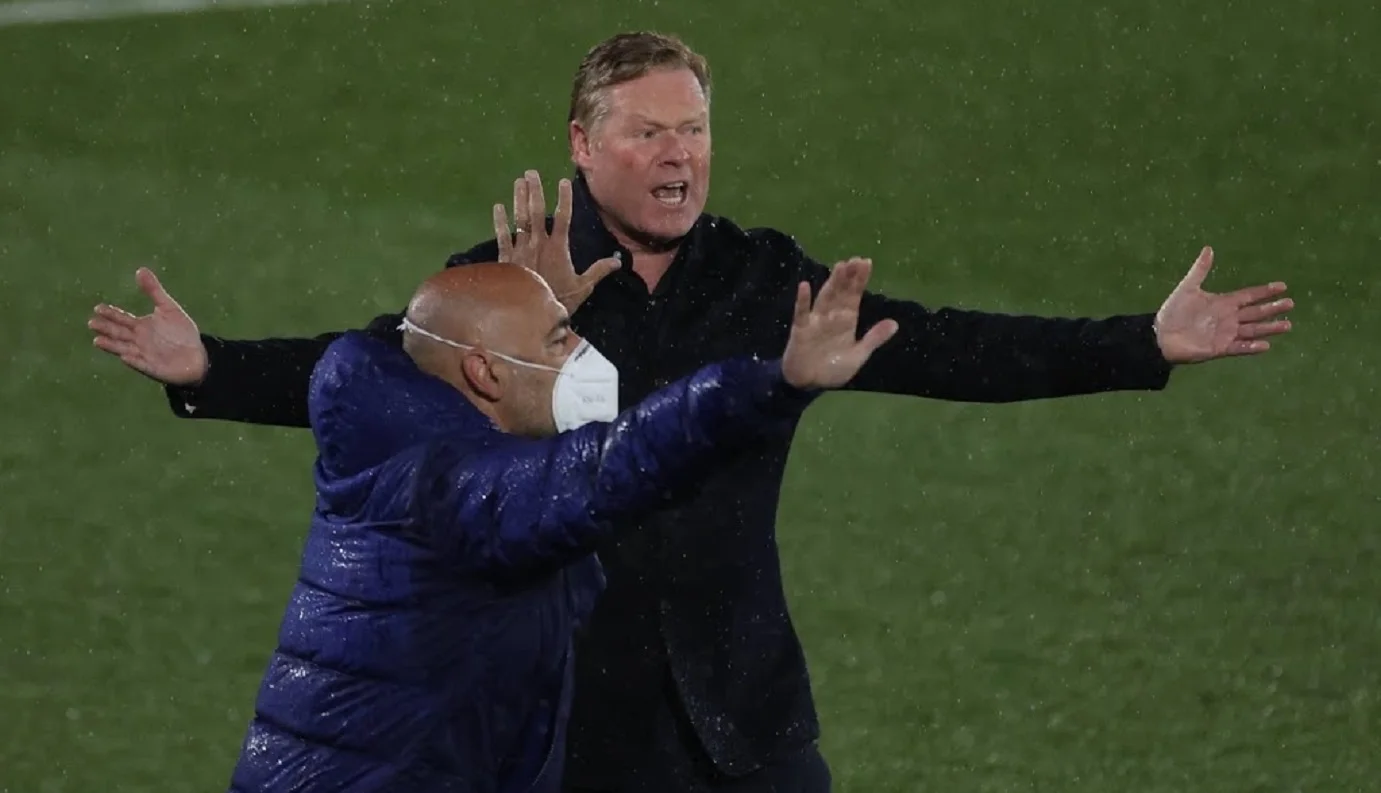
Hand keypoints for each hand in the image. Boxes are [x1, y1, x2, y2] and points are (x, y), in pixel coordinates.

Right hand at [88, 267, 208, 385]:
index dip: (111, 313)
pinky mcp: (152, 367)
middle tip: (92, 322)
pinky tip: (125, 356)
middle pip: (119, 333)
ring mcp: (143, 354)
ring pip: (124, 349)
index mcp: (140, 326)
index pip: (122, 318)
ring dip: (111, 345)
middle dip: (106, 328)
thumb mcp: (168, 308)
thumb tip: (140, 269)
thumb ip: (154, 291)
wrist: (197, 355)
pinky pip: (141, 364)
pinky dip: (133, 361)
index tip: (98, 307)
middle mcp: (138, 340)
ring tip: (97, 341)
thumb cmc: (181, 332)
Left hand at [494, 170, 620, 313]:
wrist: (531, 316)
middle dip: (535, 191)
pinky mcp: (507, 259)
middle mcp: (538, 244)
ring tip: (518, 181)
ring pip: (520, 219)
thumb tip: (618, 261)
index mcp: (558, 248)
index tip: (564, 181)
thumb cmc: (560, 300)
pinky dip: (500, 222)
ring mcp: (521, 250)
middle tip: (531, 172)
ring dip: (518, 199)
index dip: (565, 198)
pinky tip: (498, 207)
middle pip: (537, 212)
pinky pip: (502, 236)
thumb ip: (599, 271)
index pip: (564, 217)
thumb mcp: (583, 287)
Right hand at [782, 257, 898, 389]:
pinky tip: (804, 286)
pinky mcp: (801, 330)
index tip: (866, 262)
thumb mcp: (858, 355)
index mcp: (846, 321)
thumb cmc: (832, 369)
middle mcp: (832, 317)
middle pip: (841, 293)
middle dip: (848, 276)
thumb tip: (895, 323)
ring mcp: (815, 321)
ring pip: (825, 298)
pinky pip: (802, 313)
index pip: (854, 296)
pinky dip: (802, 300)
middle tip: (855, 259)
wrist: (809, 384)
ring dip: (832, 283)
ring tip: (840, 266)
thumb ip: (874, 338)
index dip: (860, 280)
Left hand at [1154, 246, 1293, 363]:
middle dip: (1273, 308)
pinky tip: (1266, 345)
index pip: (1249, 296)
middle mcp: (1229, 318)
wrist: (1161, 335)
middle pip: (1256, 312)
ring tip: (1287, 325)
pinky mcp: (1220, 348)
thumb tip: (1208, 248)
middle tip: (1291, 303)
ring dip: (1269, 328)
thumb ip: (1200, 270)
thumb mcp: (1187, 288)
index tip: (1282, 286)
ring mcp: (1226, 334)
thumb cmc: (1173, 312)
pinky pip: (1239, 348)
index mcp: (1223, 302)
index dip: (1265, 291)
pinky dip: (1252, 347)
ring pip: (1253, 330)